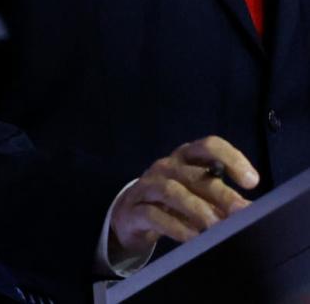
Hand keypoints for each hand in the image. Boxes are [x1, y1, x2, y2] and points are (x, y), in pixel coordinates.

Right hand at [110, 136, 257, 260]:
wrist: (132, 214)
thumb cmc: (175, 201)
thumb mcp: (199, 194)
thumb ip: (223, 199)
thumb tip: (253, 213)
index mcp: (186, 158)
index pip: (208, 146)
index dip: (231, 158)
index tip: (252, 182)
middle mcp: (166, 167)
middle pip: (193, 174)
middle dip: (221, 193)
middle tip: (241, 212)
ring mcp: (148, 186)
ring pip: (171, 190)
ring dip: (197, 208)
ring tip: (216, 228)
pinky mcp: (134, 209)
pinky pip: (153, 215)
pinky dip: (175, 226)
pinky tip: (192, 238)